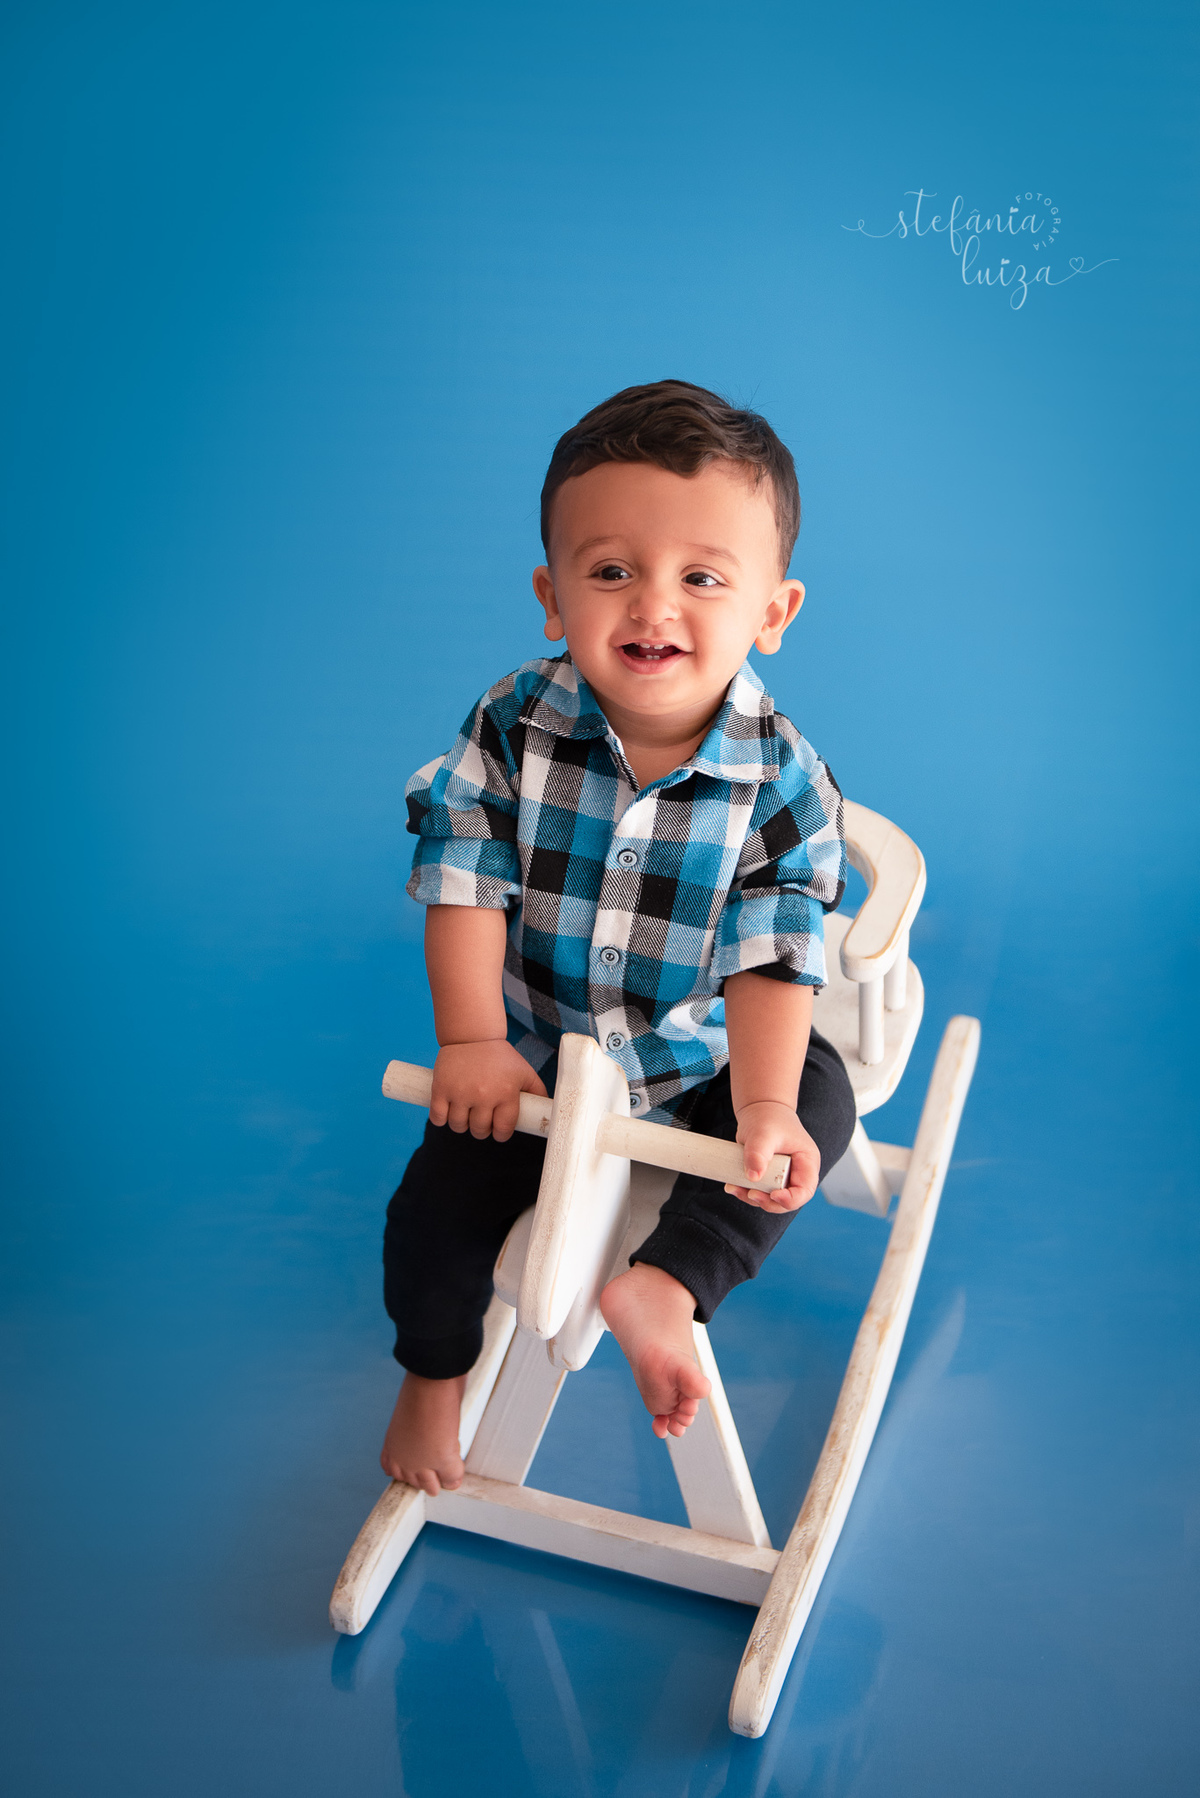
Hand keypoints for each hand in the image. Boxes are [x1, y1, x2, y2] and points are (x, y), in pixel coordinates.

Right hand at [430, 1040, 547, 1141]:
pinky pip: (438, 1118)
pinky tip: (448, 1110)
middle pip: (480, 1131)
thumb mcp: (523, 1071)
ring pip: (459, 1126)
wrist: (472, 1035)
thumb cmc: (499, 1056)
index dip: (501, 1133)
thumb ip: (537, 1091)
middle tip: (481, 1118)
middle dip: (481, 1129)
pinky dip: (442, 1119)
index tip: (498, 1130)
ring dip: (462, 1124)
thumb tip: (546, 1111)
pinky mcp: (441, 1089)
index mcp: (506, 1092)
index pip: (503, 1129)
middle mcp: (484, 1094)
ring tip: (465, 1112)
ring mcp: (461, 1092)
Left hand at [726, 1101, 820, 1213]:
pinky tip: (731, 1185)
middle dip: (768, 1202)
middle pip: (787, 1201)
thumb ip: (759, 1153)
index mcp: (807, 1163)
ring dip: (751, 1198)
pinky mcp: (767, 1178)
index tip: (773, 1195)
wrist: (759, 1110)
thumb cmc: (768, 1117)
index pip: (805, 1190)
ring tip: (733, 1187)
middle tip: (749, 1194)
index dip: (791, 1199)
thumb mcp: (764, 1132)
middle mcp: (797, 1174)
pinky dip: (745, 1192)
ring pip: (770, 1199)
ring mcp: (781, 1177)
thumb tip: (752, 1177)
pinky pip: (758, 1192)